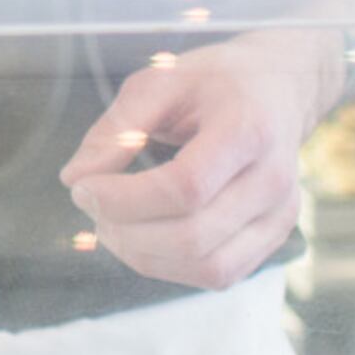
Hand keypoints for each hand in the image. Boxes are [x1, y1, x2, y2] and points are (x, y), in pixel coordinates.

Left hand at [57, 28, 344, 291]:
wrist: (277, 88)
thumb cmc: (214, 81)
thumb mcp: (159, 80)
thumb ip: (116, 127)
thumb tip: (74, 178)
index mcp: (248, 129)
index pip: (186, 188)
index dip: (125, 199)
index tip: (83, 187)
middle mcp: (273, 180)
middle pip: (194, 237)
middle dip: (126, 232)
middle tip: (91, 204)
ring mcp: (280, 215)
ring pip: (208, 268)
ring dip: (145, 256)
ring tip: (111, 224)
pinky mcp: (274, 237)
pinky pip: (219, 274)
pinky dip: (170, 266)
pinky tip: (142, 237)